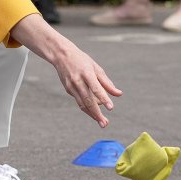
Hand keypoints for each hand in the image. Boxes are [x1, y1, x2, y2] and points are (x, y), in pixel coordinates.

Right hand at [9, 13, 121, 127]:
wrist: (61, 55)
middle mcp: (78, 81)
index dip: (104, 98)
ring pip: (82, 104)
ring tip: (102, 122)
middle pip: (88, 100)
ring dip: (92, 114)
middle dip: (97, 113)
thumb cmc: (82, 61)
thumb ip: (107, 83)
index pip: (96, 88)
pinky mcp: (68, 90)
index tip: (111, 108)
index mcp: (86, 73)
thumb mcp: (96, 68)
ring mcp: (71, 86)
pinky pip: (79, 101)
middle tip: (105, 123)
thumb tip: (119, 94)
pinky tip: (94, 112)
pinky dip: (87, 108)